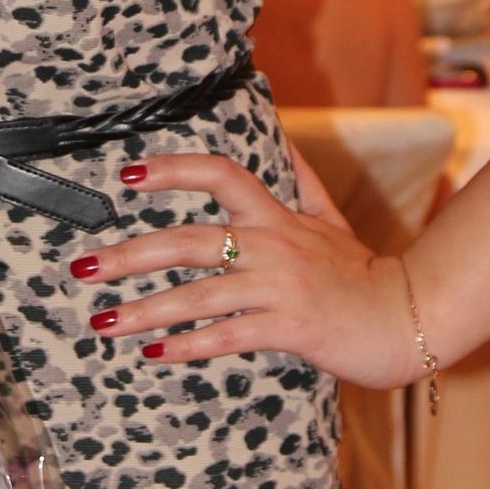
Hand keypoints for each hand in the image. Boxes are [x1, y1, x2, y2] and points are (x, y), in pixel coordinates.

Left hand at [70, 153, 419, 388]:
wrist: (408, 318)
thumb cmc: (361, 271)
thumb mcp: (330, 217)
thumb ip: (301, 179)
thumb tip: (282, 136)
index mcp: (276, 216)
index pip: (220, 175)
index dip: (173, 170)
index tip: (126, 176)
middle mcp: (272, 244)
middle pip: (189, 240)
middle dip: (130, 253)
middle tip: (82, 267)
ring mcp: (279, 287)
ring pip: (200, 294)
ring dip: (145, 309)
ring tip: (102, 323)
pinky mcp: (290, 328)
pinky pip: (230, 335)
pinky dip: (190, 344)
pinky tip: (156, 352)